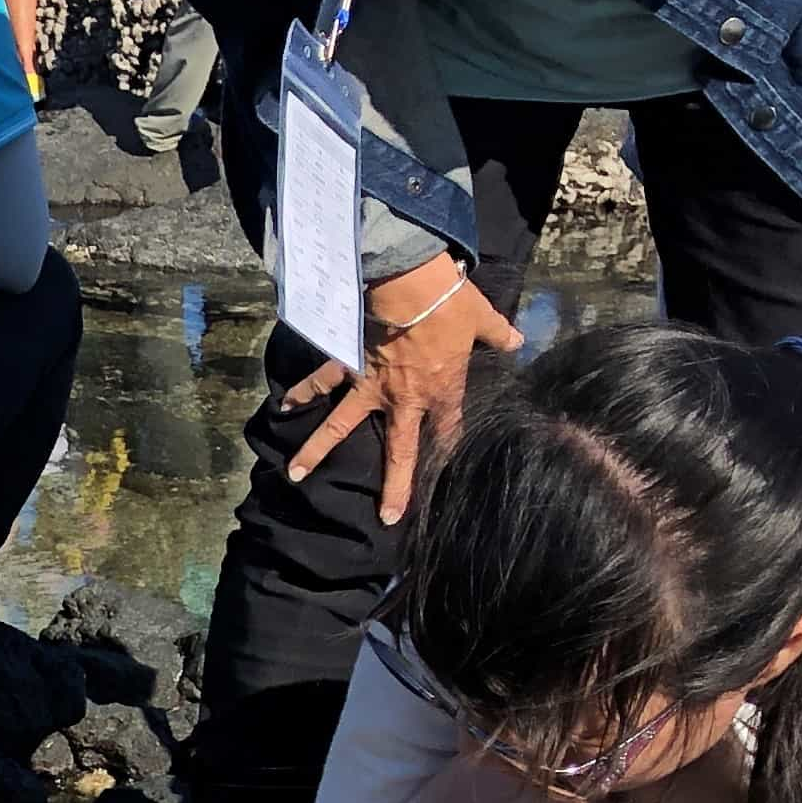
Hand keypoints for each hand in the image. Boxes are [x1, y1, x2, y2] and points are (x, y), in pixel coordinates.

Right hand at [281, 256, 520, 525]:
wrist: (411, 286)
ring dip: (317, 450)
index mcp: (441, 390)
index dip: (451, 449)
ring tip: (295, 473)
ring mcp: (370, 386)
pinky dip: (302, 391)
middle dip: (394, 486)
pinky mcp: (348, 364)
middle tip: (386, 516)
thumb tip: (517, 341)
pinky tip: (284, 405)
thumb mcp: (481, 319)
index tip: (449, 469)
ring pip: (341, 426)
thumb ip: (498, 334)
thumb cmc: (450, 304)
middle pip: (399, 452)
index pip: (450, 429)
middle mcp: (403, 399)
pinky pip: (321, 381)